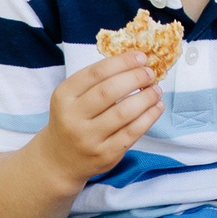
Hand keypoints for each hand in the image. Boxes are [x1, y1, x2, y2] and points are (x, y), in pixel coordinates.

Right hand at [38, 54, 162, 177]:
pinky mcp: (105, 155)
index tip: (141, 57)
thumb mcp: (72, 97)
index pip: (96, 73)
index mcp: (64, 96)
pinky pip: (132, 133)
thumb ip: (97, 81)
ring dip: (146, 98)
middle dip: (136, 78)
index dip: (122, 62)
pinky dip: (149, 117)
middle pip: (110, 91)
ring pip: (124, 113)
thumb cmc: (72, 120)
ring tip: (156, 90)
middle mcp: (73, 117)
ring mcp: (88, 138)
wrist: (59, 161)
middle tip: (150, 73)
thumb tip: (135, 62)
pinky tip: (156, 108)